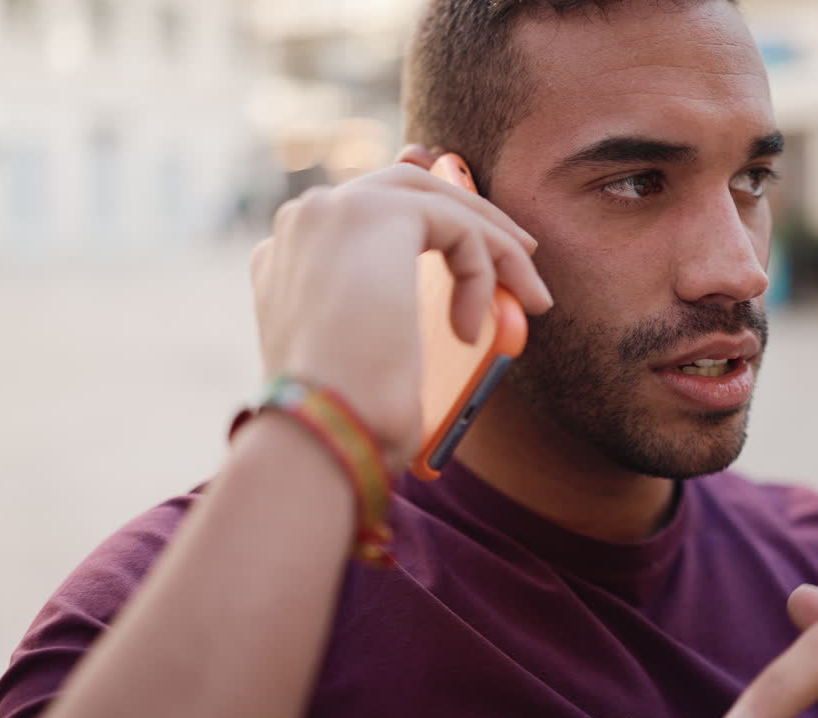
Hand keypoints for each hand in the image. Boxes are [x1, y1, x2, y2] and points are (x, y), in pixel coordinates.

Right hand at [249, 145, 552, 466]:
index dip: (424, 220)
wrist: (319, 428)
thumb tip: (457, 322)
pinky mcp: (373, 213)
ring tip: (532, 293)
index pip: (364, 210)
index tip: (471, 247)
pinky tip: (472, 328)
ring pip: (438, 201)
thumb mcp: (369, 363)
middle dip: (470, 216)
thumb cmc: (346, 421)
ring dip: (493, 245)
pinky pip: (458, 225)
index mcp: (286, 259)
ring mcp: (331, 210)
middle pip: (404, 187)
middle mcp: (302, 224)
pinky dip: (484, 270)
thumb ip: (391, 320)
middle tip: (519, 250)